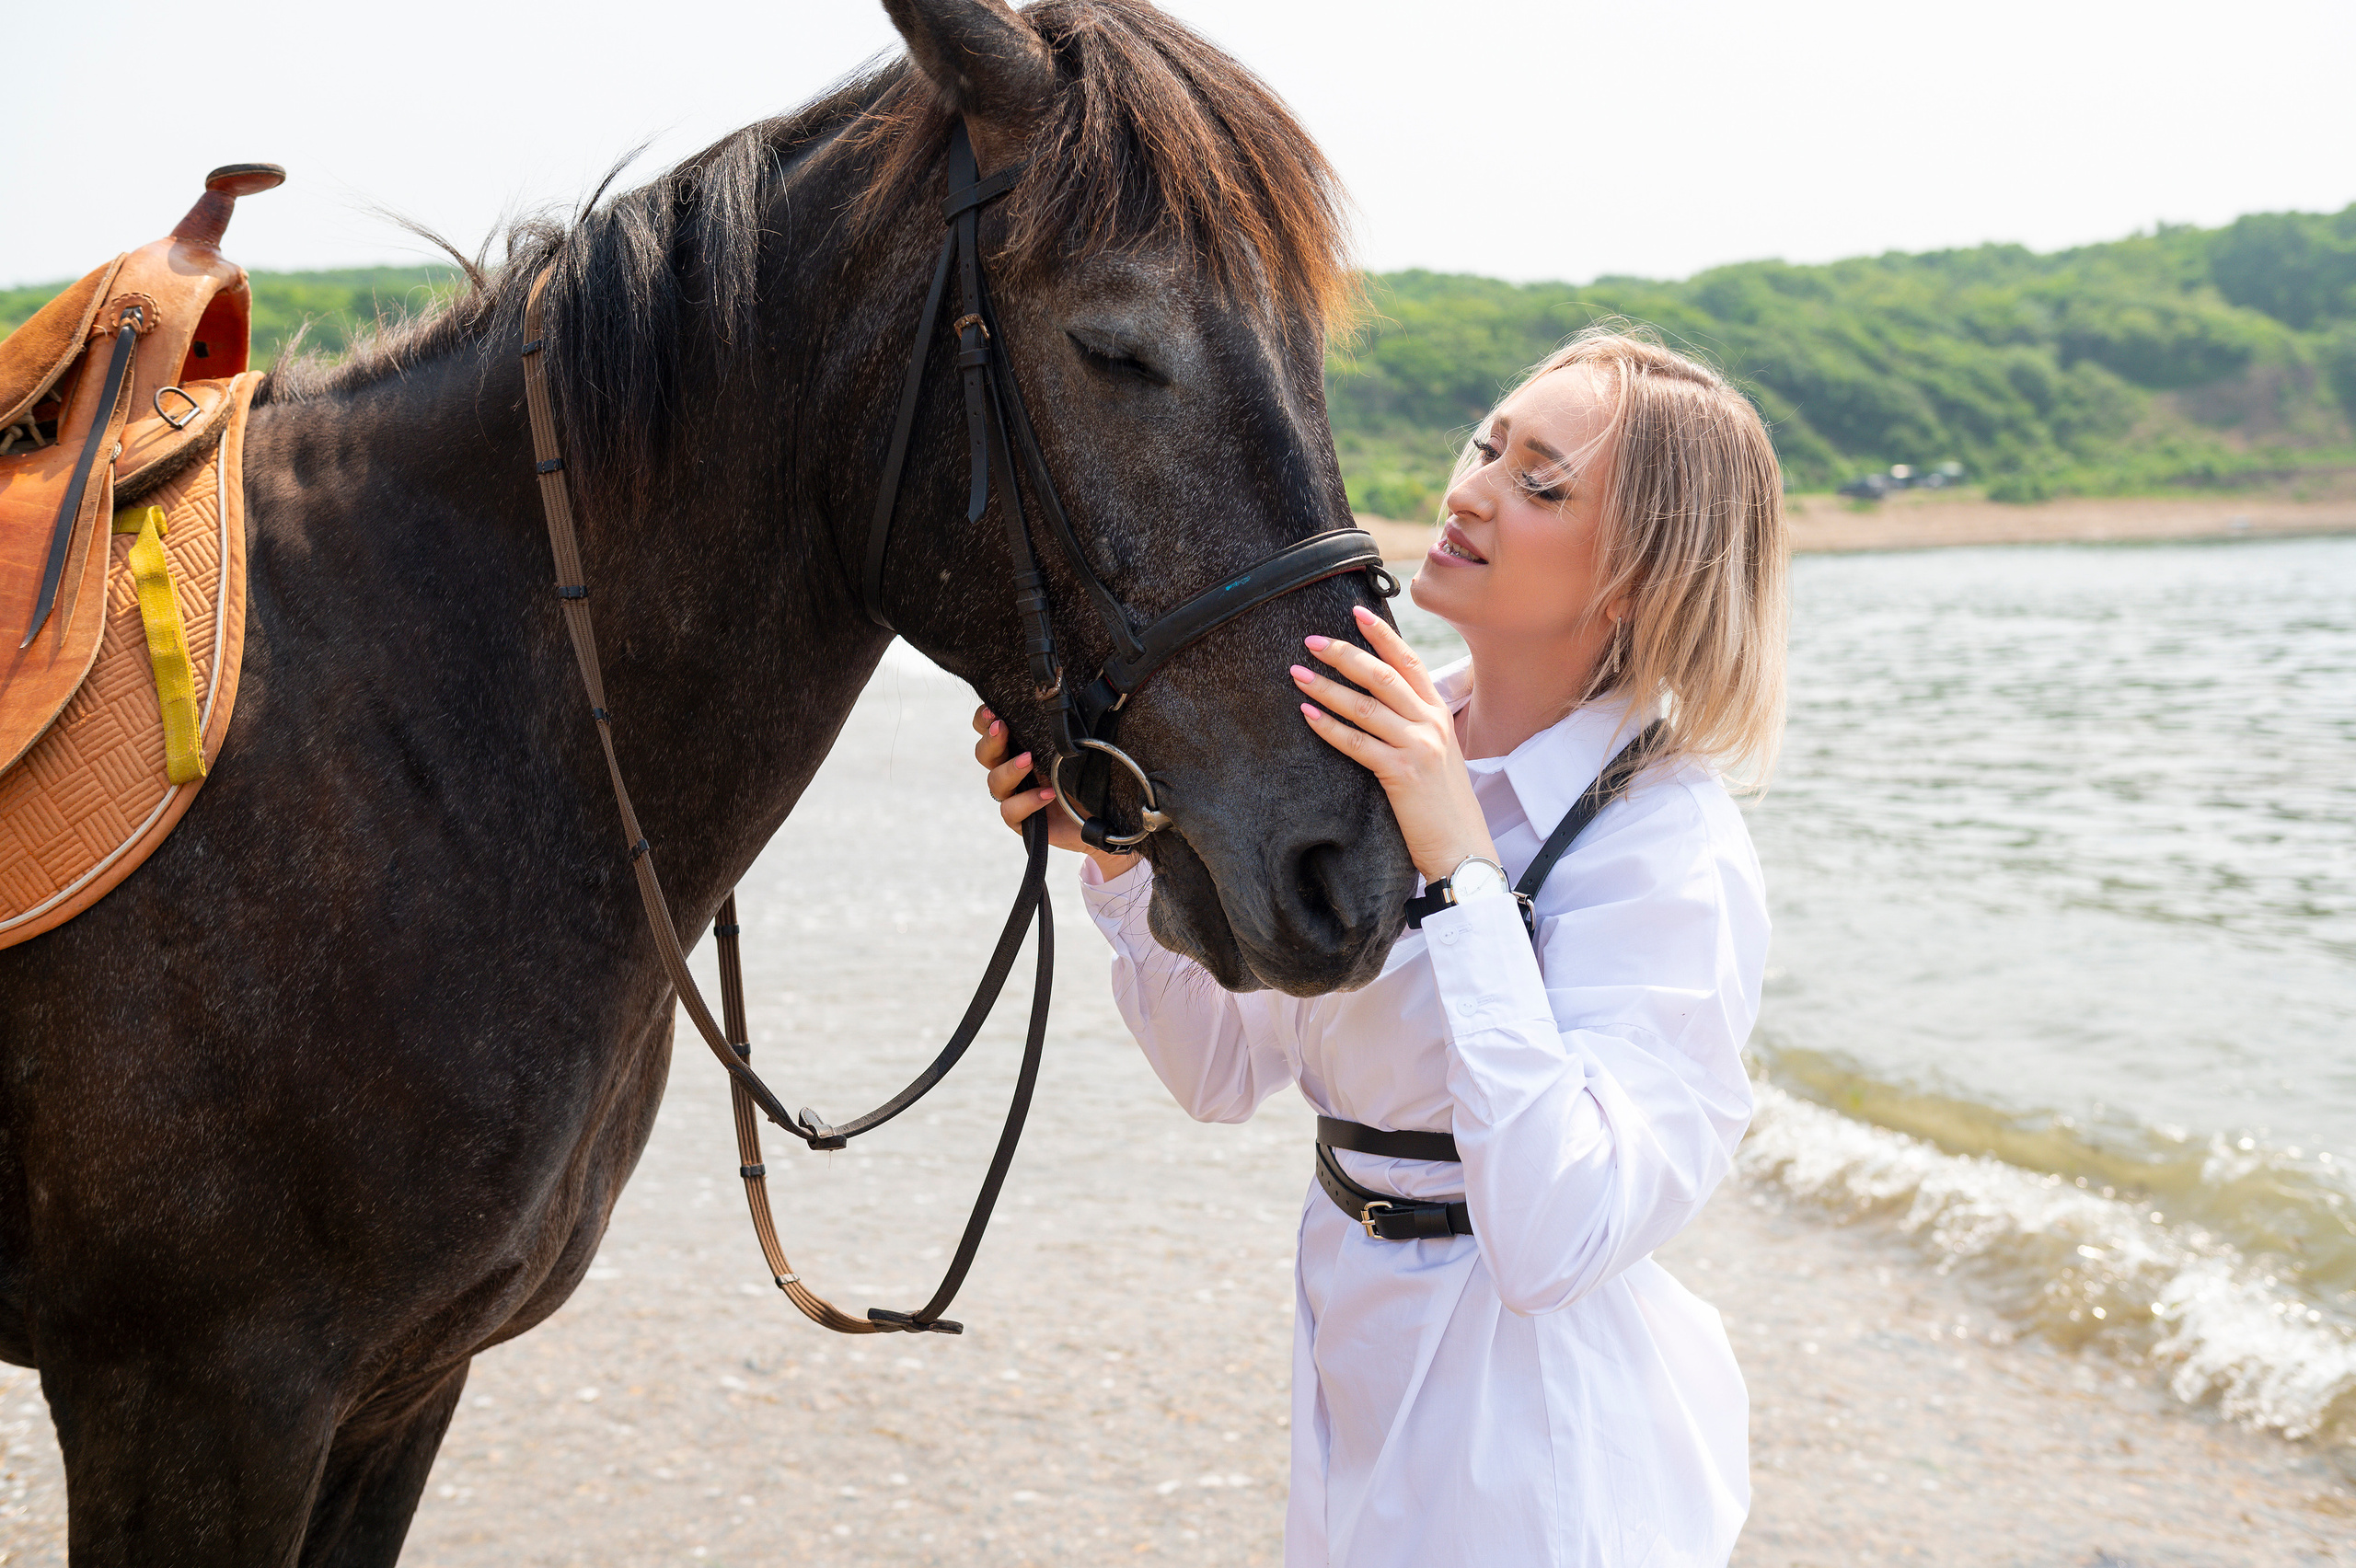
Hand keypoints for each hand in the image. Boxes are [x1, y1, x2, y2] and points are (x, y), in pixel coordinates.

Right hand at [969, 706, 1143, 880]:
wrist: (1104, 817)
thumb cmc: (1090, 779)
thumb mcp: (1080, 748)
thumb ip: (1067, 730)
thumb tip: (1069, 703)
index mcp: (1021, 747)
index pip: (990, 730)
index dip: (984, 719)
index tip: (993, 710)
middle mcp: (1013, 771)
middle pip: (985, 754)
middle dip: (991, 740)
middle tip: (1001, 728)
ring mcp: (1015, 797)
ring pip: (995, 782)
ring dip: (1010, 769)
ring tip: (1029, 761)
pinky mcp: (1022, 822)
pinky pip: (1011, 811)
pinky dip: (1027, 801)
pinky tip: (1047, 794)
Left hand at [1292, 606, 1497, 882]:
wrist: (1463, 849)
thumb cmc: (1443, 806)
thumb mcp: (1439, 756)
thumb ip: (1416, 727)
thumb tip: (1379, 704)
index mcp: (1440, 715)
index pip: (1409, 662)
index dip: (1382, 635)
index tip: (1356, 612)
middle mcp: (1432, 724)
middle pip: (1383, 675)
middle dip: (1345, 654)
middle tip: (1311, 640)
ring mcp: (1418, 747)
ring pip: (1366, 705)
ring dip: (1327, 687)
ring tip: (1298, 674)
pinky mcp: (1401, 773)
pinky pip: (1357, 743)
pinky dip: (1330, 727)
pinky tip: (1308, 715)